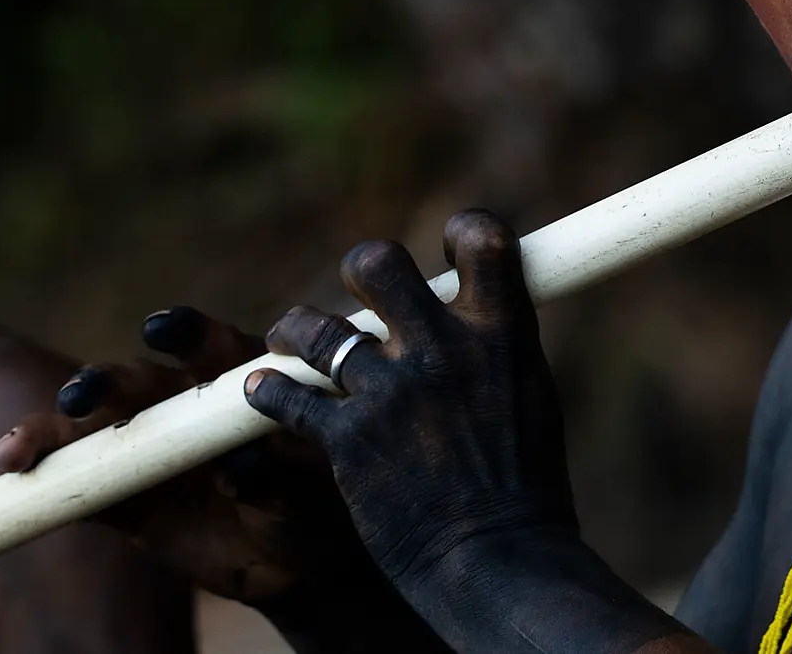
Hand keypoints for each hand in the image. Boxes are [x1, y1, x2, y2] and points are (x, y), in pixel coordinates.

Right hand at [0, 306, 372, 605]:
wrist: (302, 559)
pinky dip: (33, 484)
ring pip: (93, 431)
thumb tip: (248, 462)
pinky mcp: (123, 496)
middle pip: (139, 382)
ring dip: (55, 432)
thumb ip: (281, 470)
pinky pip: (73, 488)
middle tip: (82, 396)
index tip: (165, 329)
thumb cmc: (320, 501)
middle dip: (107, 384)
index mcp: (240, 381)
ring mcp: (148, 448)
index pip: (213, 345)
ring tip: (19, 448)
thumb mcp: (311, 487)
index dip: (189, 334)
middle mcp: (186, 404)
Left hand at [243, 210, 577, 593]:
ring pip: (316, 328)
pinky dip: (268, 394)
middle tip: (358, 289)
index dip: (462, 229)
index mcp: (502, 334)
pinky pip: (286, 399)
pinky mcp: (347, 439)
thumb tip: (485, 308)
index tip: (449, 247)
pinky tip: (260, 392)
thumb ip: (500, 345)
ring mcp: (390, 392)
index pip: (483, 237)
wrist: (496, 560)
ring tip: (289, 336)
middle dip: (363, 268)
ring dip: (298, 329)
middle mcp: (443, 350)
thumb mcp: (532, 395)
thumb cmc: (526, 484)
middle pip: (380, 263)